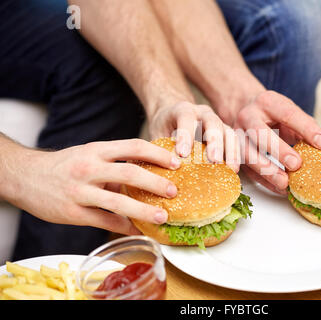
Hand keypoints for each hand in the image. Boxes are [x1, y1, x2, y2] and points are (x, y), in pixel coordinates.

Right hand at [6, 139, 180, 234]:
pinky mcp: (73, 213)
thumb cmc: (65, 165)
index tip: (176, 163)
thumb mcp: (89, 154)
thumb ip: (115, 163)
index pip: (134, 147)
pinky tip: (138, 230)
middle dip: (156, 183)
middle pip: (130, 173)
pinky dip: (124, 227)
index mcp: (96, 150)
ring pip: (118, 202)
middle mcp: (89, 168)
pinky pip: (105, 222)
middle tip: (174, 191)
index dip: (158, 154)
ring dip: (144, 211)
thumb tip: (147, 174)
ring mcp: (80, 191)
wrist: (26, 177)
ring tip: (162, 217)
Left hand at [149, 101, 239, 171]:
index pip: (185, 117)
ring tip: (231, 169)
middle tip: (214, 160)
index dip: (185, 135)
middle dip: (214, 142)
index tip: (182, 154)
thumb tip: (165, 169)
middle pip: (213, 122)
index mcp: (182, 109)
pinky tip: (235, 170)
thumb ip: (161, 147)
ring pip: (228, 132)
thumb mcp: (157, 133)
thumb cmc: (164, 127)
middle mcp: (203, 113)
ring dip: (230, 151)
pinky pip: (235, 141)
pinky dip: (236, 155)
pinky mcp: (225, 132)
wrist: (172, 115)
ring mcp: (217, 121)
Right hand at [233, 90, 320, 192]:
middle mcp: (248, 116)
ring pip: (248, 154)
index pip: (287, 114)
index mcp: (266, 102)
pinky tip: (279, 188)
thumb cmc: (272, 114)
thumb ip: (304, 126)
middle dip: (279, 150)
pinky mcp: (235, 153)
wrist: (244, 109)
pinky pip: (247, 169)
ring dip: (267, 170)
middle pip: (260, 134)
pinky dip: (264, 181)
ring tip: (285, 183)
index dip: (306, 128)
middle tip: (296, 164)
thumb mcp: (288, 112)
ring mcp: (237, 135)